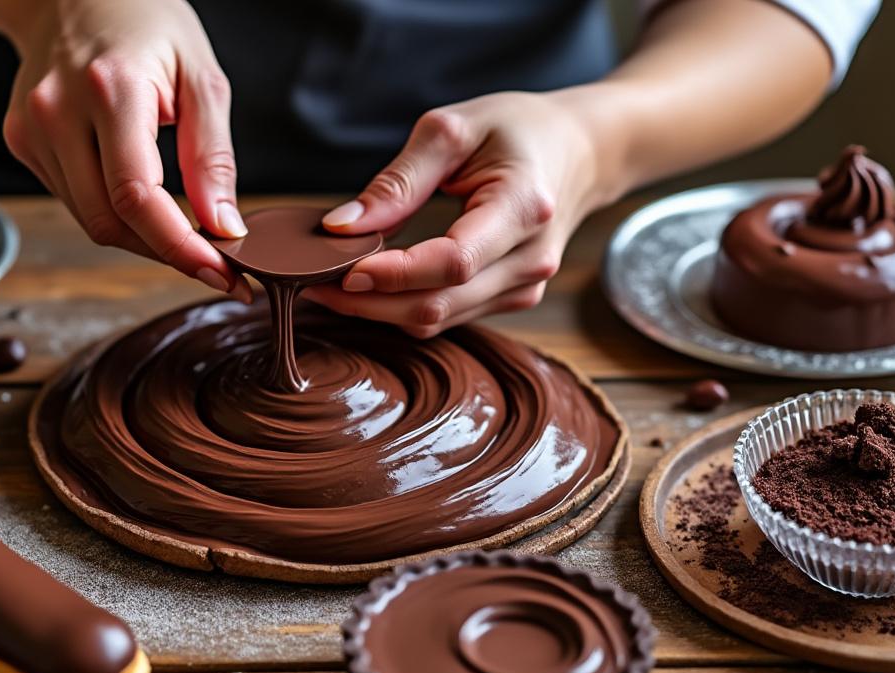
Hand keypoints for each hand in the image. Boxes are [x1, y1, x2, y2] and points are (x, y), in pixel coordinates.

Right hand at [0, 0, 250, 300]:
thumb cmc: (146, 23)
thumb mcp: (202, 77)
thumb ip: (213, 156)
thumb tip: (223, 227)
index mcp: (109, 88)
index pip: (137, 196)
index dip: (179, 247)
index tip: (222, 273)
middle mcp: (58, 111)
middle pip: (109, 220)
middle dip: (165, 250)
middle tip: (213, 259)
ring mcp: (31, 128)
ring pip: (90, 220)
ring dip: (141, 236)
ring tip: (180, 225)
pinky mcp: (21, 140)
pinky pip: (74, 199)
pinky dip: (112, 211)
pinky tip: (136, 191)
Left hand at [309, 88, 623, 336]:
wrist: (581, 150)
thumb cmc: (519, 130)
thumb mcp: (454, 130)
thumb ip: (398, 181)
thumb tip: (341, 228)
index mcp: (524, 208)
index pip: (452, 261)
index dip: (392, 273)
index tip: (340, 266)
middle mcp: (530, 259)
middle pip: (438, 304)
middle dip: (369, 302)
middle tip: (313, 281)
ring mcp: (525, 287)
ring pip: (438, 320)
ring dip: (379, 309)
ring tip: (331, 282)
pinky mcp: (512, 298)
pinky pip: (447, 316)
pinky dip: (403, 305)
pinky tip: (372, 284)